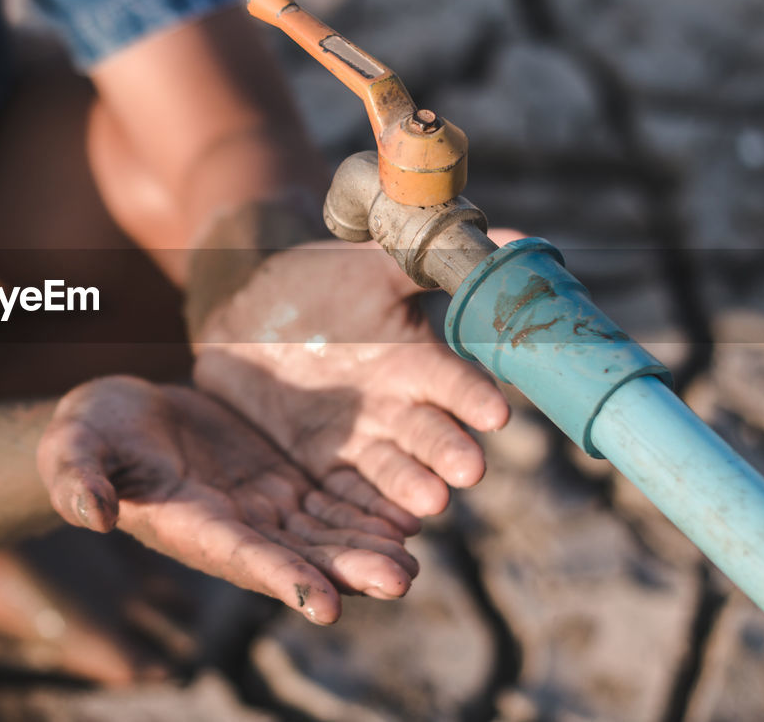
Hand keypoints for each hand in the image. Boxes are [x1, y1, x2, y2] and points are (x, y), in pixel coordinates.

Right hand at [37, 376, 418, 624]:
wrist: (114, 416)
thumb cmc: (85, 434)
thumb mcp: (73, 448)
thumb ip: (80, 479)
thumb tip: (89, 513)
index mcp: (188, 526)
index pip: (239, 556)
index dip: (282, 579)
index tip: (325, 602)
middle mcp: (232, 528)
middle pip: (298, 556)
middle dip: (347, 570)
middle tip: (400, 578)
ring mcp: (259, 506)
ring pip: (322, 534)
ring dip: (365, 546)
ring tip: (414, 554)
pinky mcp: (277, 481)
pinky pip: (328, 500)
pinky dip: (363, 510)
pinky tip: (406, 512)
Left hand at [191, 231, 520, 521]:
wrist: (250, 312)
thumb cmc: (320, 281)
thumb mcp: (372, 264)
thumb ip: (429, 261)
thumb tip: (514, 236)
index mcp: (417, 362)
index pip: (453, 382)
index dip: (473, 396)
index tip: (495, 412)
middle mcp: (399, 408)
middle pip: (430, 435)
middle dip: (449, 452)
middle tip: (469, 470)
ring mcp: (361, 439)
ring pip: (393, 471)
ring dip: (412, 488)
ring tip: (428, 504)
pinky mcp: (321, 464)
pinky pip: (345, 492)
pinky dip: (364, 510)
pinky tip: (382, 527)